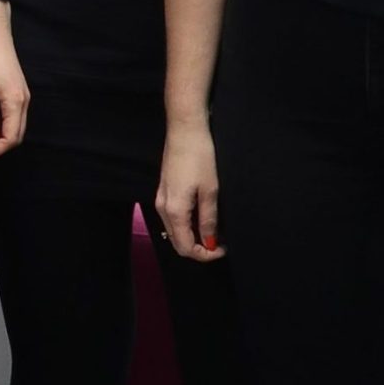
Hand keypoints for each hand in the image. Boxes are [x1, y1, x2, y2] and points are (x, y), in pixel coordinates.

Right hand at [156, 120, 225, 262]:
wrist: (185, 130)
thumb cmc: (200, 157)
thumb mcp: (210, 190)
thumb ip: (208, 220)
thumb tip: (210, 243)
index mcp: (174, 211)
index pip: (185, 248)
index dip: (204, 255)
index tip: (222, 249)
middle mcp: (163, 208)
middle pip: (177, 242)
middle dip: (198, 248)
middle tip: (219, 243)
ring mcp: (161, 199)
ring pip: (174, 231)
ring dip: (193, 236)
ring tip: (214, 230)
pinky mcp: (164, 191)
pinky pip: (173, 218)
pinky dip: (187, 224)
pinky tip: (202, 217)